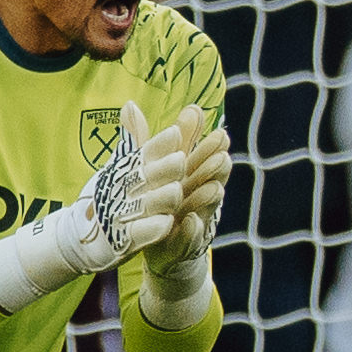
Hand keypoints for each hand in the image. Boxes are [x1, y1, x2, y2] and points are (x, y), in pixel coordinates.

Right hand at [0, 99, 194, 310]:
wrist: (82, 234)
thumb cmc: (109, 195)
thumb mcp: (121, 165)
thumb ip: (132, 138)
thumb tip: (131, 104)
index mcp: (128, 171)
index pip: (145, 153)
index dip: (159, 144)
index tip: (175, 133)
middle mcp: (125, 190)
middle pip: (147, 177)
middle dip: (165, 168)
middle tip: (181, 159)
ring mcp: (124, 215)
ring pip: (148, 204)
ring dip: (162, 197)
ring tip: (176, 191)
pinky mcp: (123, 240)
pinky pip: (139, 233)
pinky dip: (152, 229)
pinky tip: (166, 223)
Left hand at [145, 102, 228, 277]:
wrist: (160, 246)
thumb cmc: (161, 200)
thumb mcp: (151, 170)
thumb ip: (145, 141)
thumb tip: (129, 105)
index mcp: (191, 174)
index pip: (204, 154)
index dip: (211, 145)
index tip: (217, 131)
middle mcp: (198, 193)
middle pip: (211, 176)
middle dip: (215, 165)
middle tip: (222, 153)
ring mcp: (195, 217)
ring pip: (206, 205)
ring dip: (209, 196)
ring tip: (214, 188)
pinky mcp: (184, 242)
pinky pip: (190, 237)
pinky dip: (192, 230)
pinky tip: (192, 222)